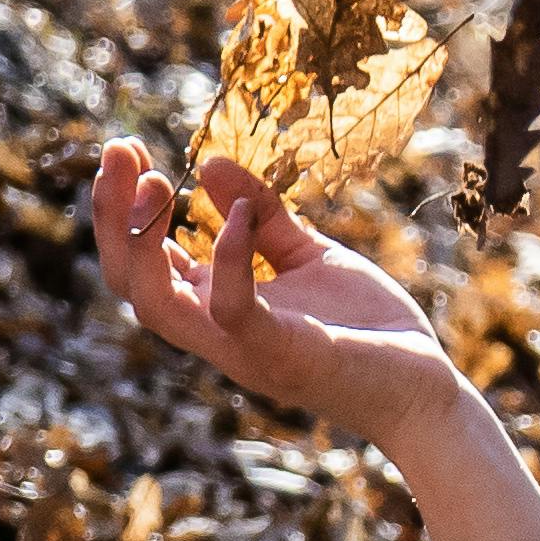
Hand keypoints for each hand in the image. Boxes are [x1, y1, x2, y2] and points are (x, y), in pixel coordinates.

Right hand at [92, 140, 461, 446]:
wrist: (426, 390)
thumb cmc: (368, 331)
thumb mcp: (311, 257)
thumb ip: (264, 216)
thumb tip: (213, 162)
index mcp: (216, 308)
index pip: (140, 267)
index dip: (123, 210)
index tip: (129, 151)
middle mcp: (216, 332)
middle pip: (129, 284)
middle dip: (113, 216)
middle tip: (119, 150)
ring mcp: (243, 349)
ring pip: (156, 306)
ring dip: (141, 242)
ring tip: (155, 179)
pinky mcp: (282, 355)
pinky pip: (233, 310)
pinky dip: (230, 261)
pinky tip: (242, 215)